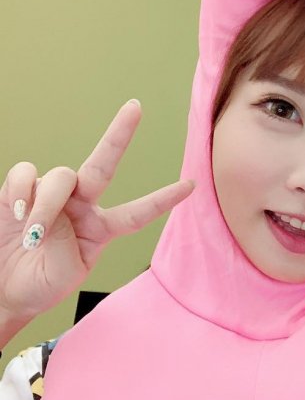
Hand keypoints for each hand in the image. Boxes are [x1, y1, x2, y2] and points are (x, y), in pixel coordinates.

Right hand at [0, 100, 194, 334]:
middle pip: (104, 164)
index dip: (162, 200)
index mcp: (101, 228)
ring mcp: (52, 196)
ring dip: (47, 204)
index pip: (137, 212)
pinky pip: (26, 174)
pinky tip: (17, 211)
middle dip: (120, 134)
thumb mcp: (67, 273)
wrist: (4, 292)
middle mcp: (81, 205)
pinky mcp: (19, 192)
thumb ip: (67, 240)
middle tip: (135, 107)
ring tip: (33, 234)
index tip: (191, 186)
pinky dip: (22, 190)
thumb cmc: (40, 285)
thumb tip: (50, 207)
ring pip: (60, 177)